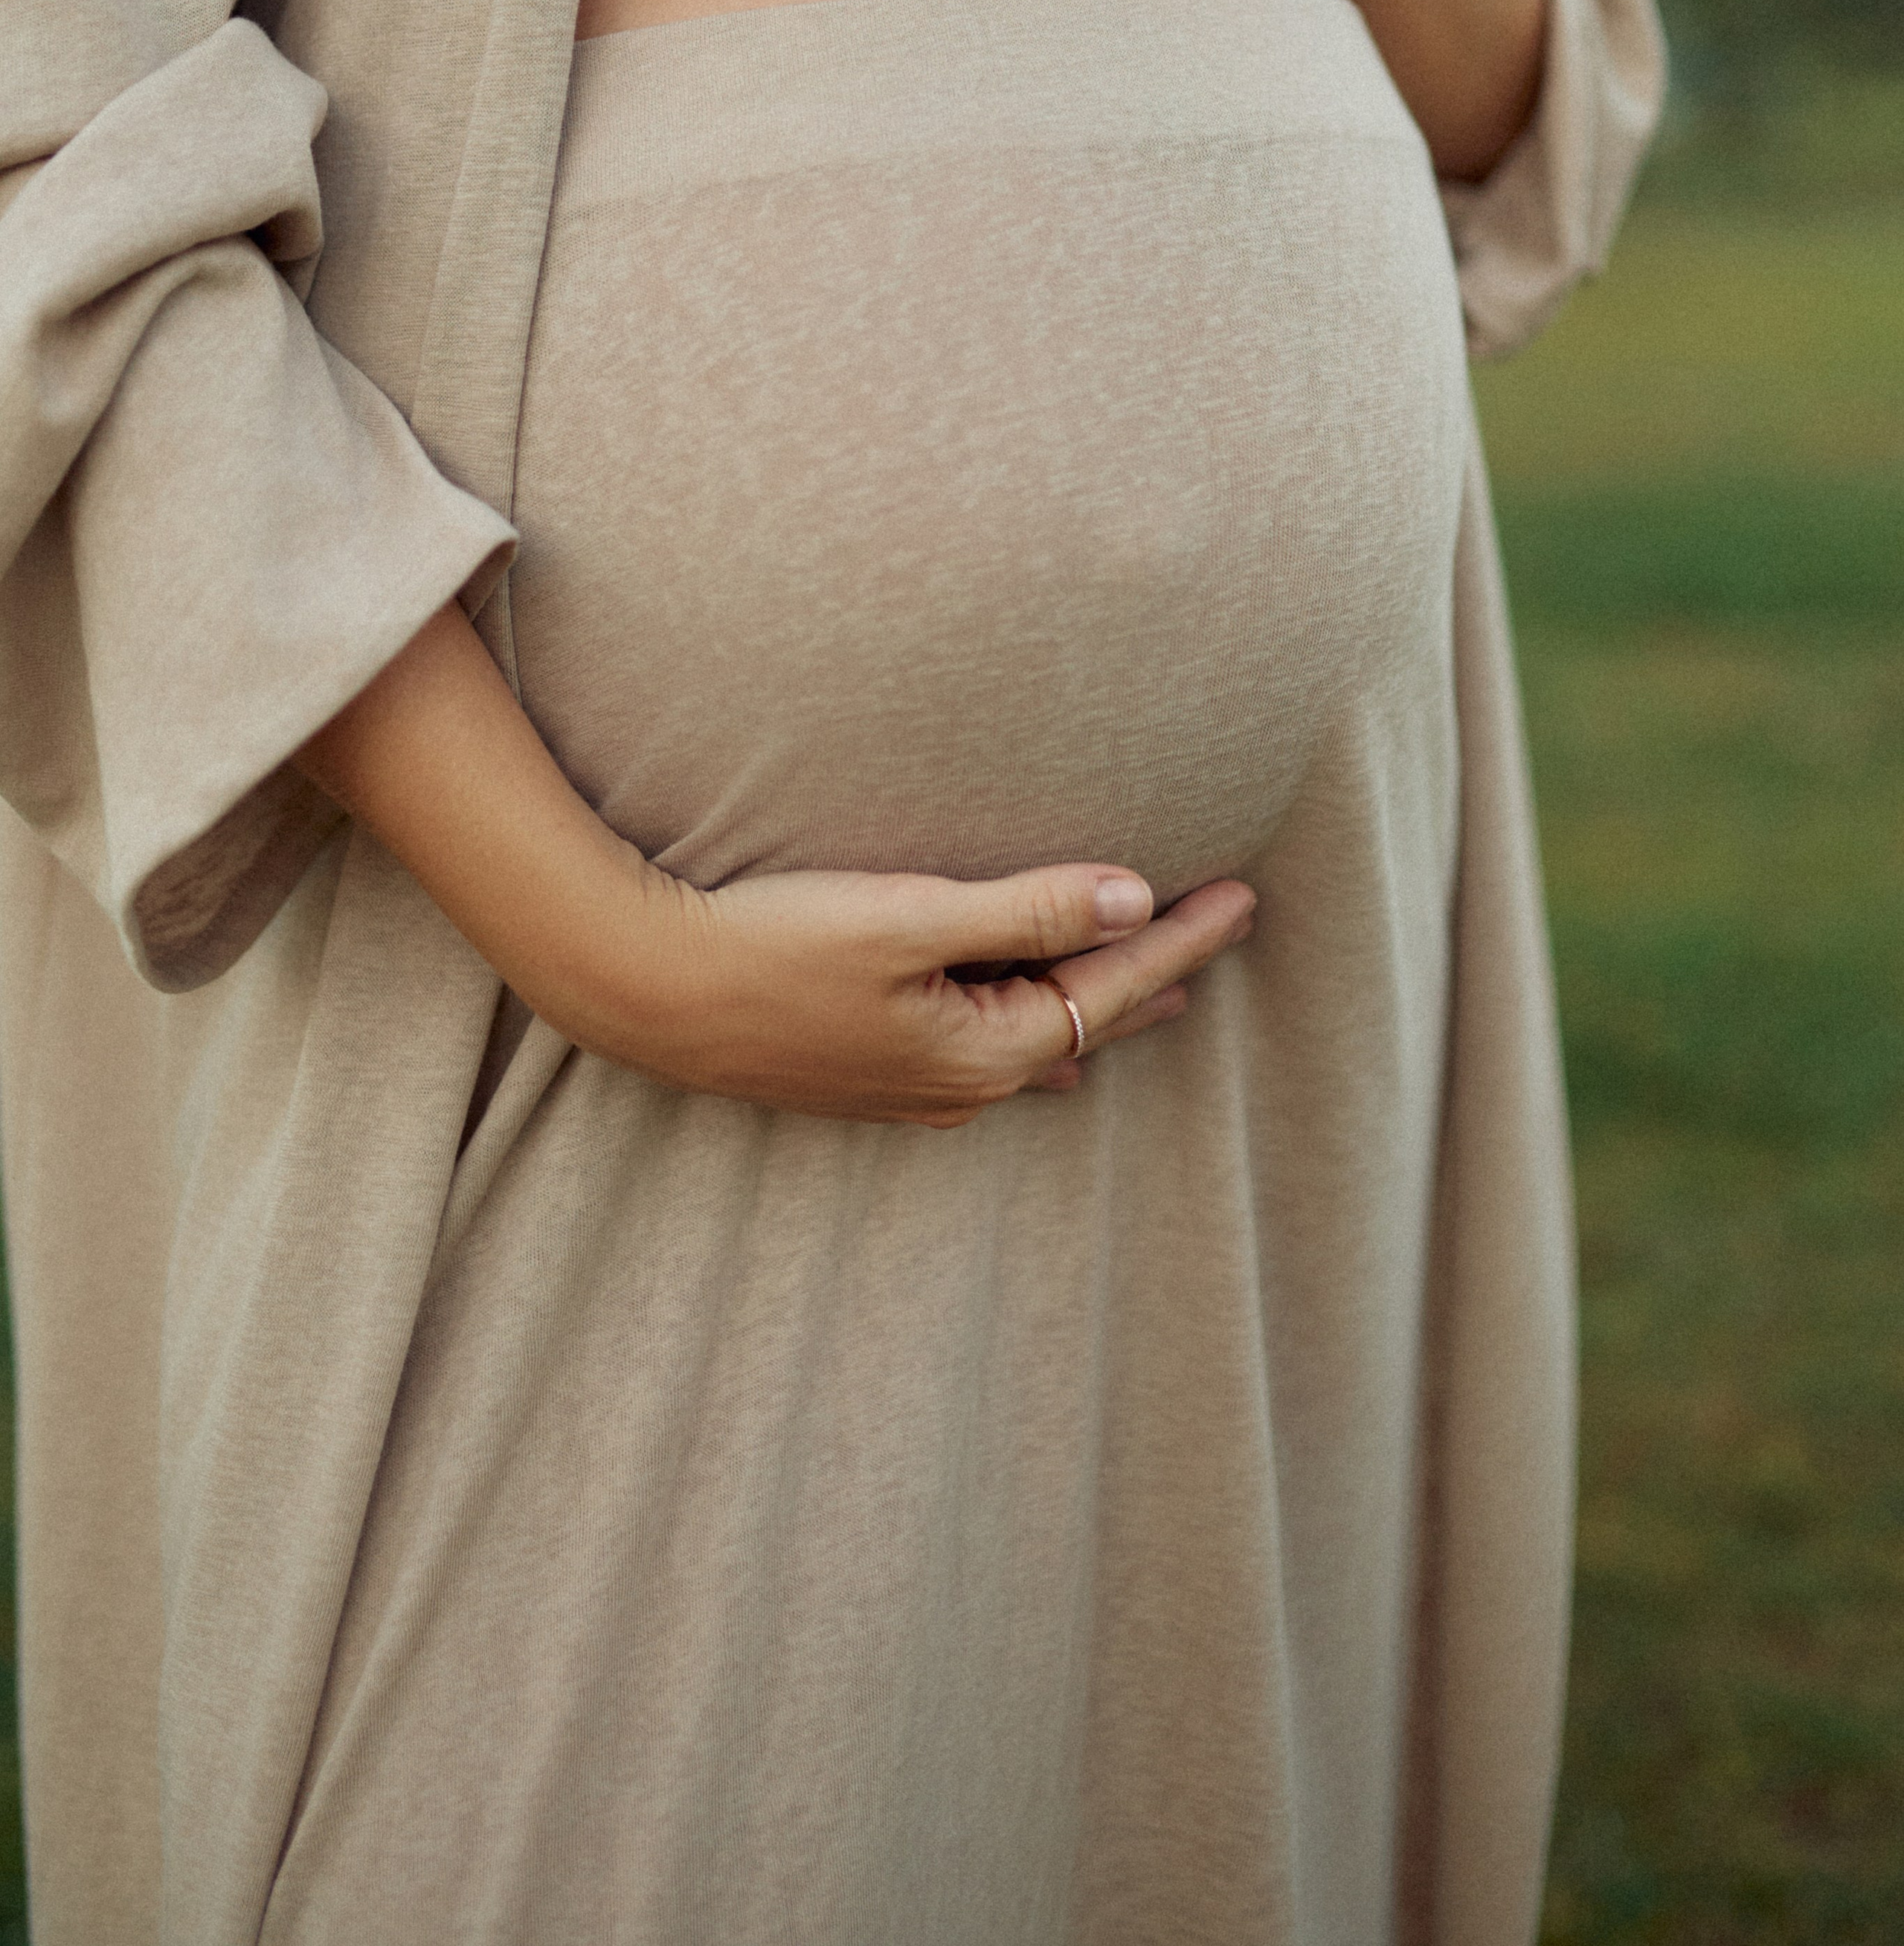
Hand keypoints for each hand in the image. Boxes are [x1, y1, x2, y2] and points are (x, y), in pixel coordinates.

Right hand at [297, 604, 1253, 1130]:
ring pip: (1037, 1041)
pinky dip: (1031, 1031)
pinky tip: (1041, 1045)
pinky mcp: (866, 1075)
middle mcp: (957, 1085)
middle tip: (1221, 931)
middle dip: (1156, 973)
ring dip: (1095, 1003)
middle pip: (1085, 1020)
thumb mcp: (910, 918)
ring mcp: (909, 1089)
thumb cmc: (773, 945)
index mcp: (983, 1049)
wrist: (647, 989)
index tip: (1246, 894)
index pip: (1111, 983)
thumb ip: (1024, 909)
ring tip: (1154, 984)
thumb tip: (1131, 895)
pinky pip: (983, 1058)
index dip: (1184, 937)